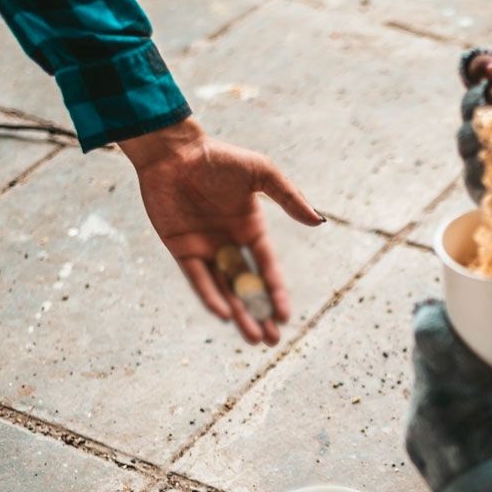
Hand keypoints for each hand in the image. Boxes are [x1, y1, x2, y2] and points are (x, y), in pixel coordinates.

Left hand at [119, 118, 324, 345]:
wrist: (173, 151)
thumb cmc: (218, 157)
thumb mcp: (262, 172)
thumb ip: (289, 197)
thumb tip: (318, 221)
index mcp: (251, 228)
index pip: (268, 267)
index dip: (276, 292)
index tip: (285, 316)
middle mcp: (230, 243)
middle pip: (248, 286)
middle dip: (260, 314)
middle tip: (272, 340)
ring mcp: (205, 248)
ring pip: (224, 289)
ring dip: (239, 314)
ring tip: (253, 339)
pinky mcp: (182, 250)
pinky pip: (198, 279)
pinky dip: (210, 297)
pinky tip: (224, 315)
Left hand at [405, 300, 491, 491]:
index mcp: (447, 373)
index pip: (423, 323)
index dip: (432, 311)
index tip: (447, 309)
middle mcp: (423, 395)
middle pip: (422, 356)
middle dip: (443, 347)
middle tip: (467, 345)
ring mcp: (417, 425)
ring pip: (424, 389)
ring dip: (443, 382)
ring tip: (470, 385)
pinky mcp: (417, 451)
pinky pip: (425, 420)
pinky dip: (443, 414)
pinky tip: (465, 421)